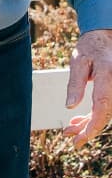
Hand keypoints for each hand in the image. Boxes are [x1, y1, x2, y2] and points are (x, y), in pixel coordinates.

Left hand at [63, 27, 111, 146]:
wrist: (105, 39)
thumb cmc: (89, 48)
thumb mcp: (78, 61)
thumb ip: (75, 83)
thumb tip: (70, 107)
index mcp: (108, 76)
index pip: (103, 105)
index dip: (94, 124)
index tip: (82, 137)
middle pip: (106, 114)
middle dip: (89, 129)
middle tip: (71, 138)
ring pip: (106, 114)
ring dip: (89, 124)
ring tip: (70, 129)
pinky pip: (106, 108)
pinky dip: (94, 116)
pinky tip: (78, 121)